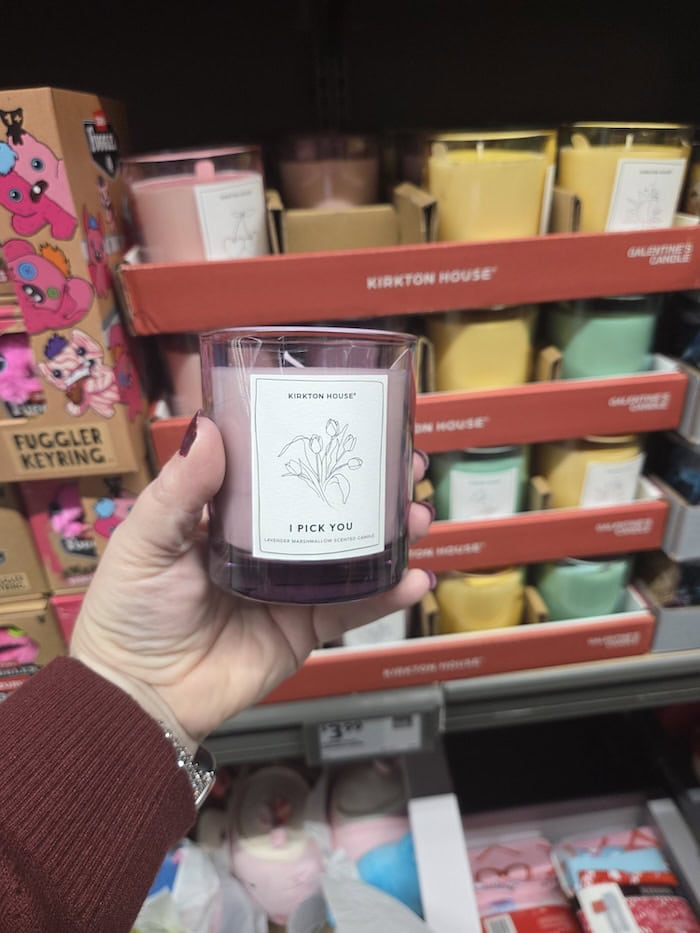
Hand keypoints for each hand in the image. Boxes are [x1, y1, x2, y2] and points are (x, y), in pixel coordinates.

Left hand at [70, 413, 433, 750]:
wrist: (141, 694)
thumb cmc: (131, 612)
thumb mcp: (147, 540)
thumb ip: (179, 490)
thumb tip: (208, 427)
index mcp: (230, 516)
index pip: (283, 470)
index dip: (320, 446)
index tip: (355, 422)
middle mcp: (268, 546)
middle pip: (330, 507)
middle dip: (373, 487)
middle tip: (408, 466)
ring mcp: (291, 587)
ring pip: (352, 553)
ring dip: (392, 534)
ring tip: (417, 516)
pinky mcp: (306, 628)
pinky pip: (354, 609)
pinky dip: (388, 594)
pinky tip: (414, 578)